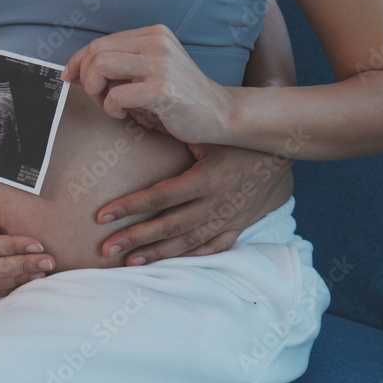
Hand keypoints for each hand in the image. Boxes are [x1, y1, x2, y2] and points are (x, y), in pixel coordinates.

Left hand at [62, 25, 233, 144]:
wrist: (220, 113)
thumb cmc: (181, 97)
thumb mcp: (154, 69)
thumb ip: (125, 63)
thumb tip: (80, 69)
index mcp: (153, 35)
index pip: (101, 42)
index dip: (78, 60)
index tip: (70, 77)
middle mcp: (157, 43)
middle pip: (96, 51)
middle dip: (86, 77)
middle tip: (96, 97)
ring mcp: (161, 65)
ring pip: (101, 66)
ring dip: (95, 91)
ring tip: (108, 104)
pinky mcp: (163, 89)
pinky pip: (116, 95)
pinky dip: (111, 108)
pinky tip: (124, 114)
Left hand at [98, 143, 293, 263]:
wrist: (281, 147)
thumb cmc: (235, 134)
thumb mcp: (204, 132)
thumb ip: (171, 133)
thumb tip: (135, 119)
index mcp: (206, 179)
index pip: (159, 198)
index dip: (128, 208)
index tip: (102, 216)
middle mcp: (216, 203)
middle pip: (168, 227)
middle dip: (134, 239)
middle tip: (106, 249)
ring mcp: (229, 218)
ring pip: (187, 242)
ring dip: (157, 254)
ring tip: (130, 262)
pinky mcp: (238, 225)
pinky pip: (212, 248)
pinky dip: (189, 257)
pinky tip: (168, 262)